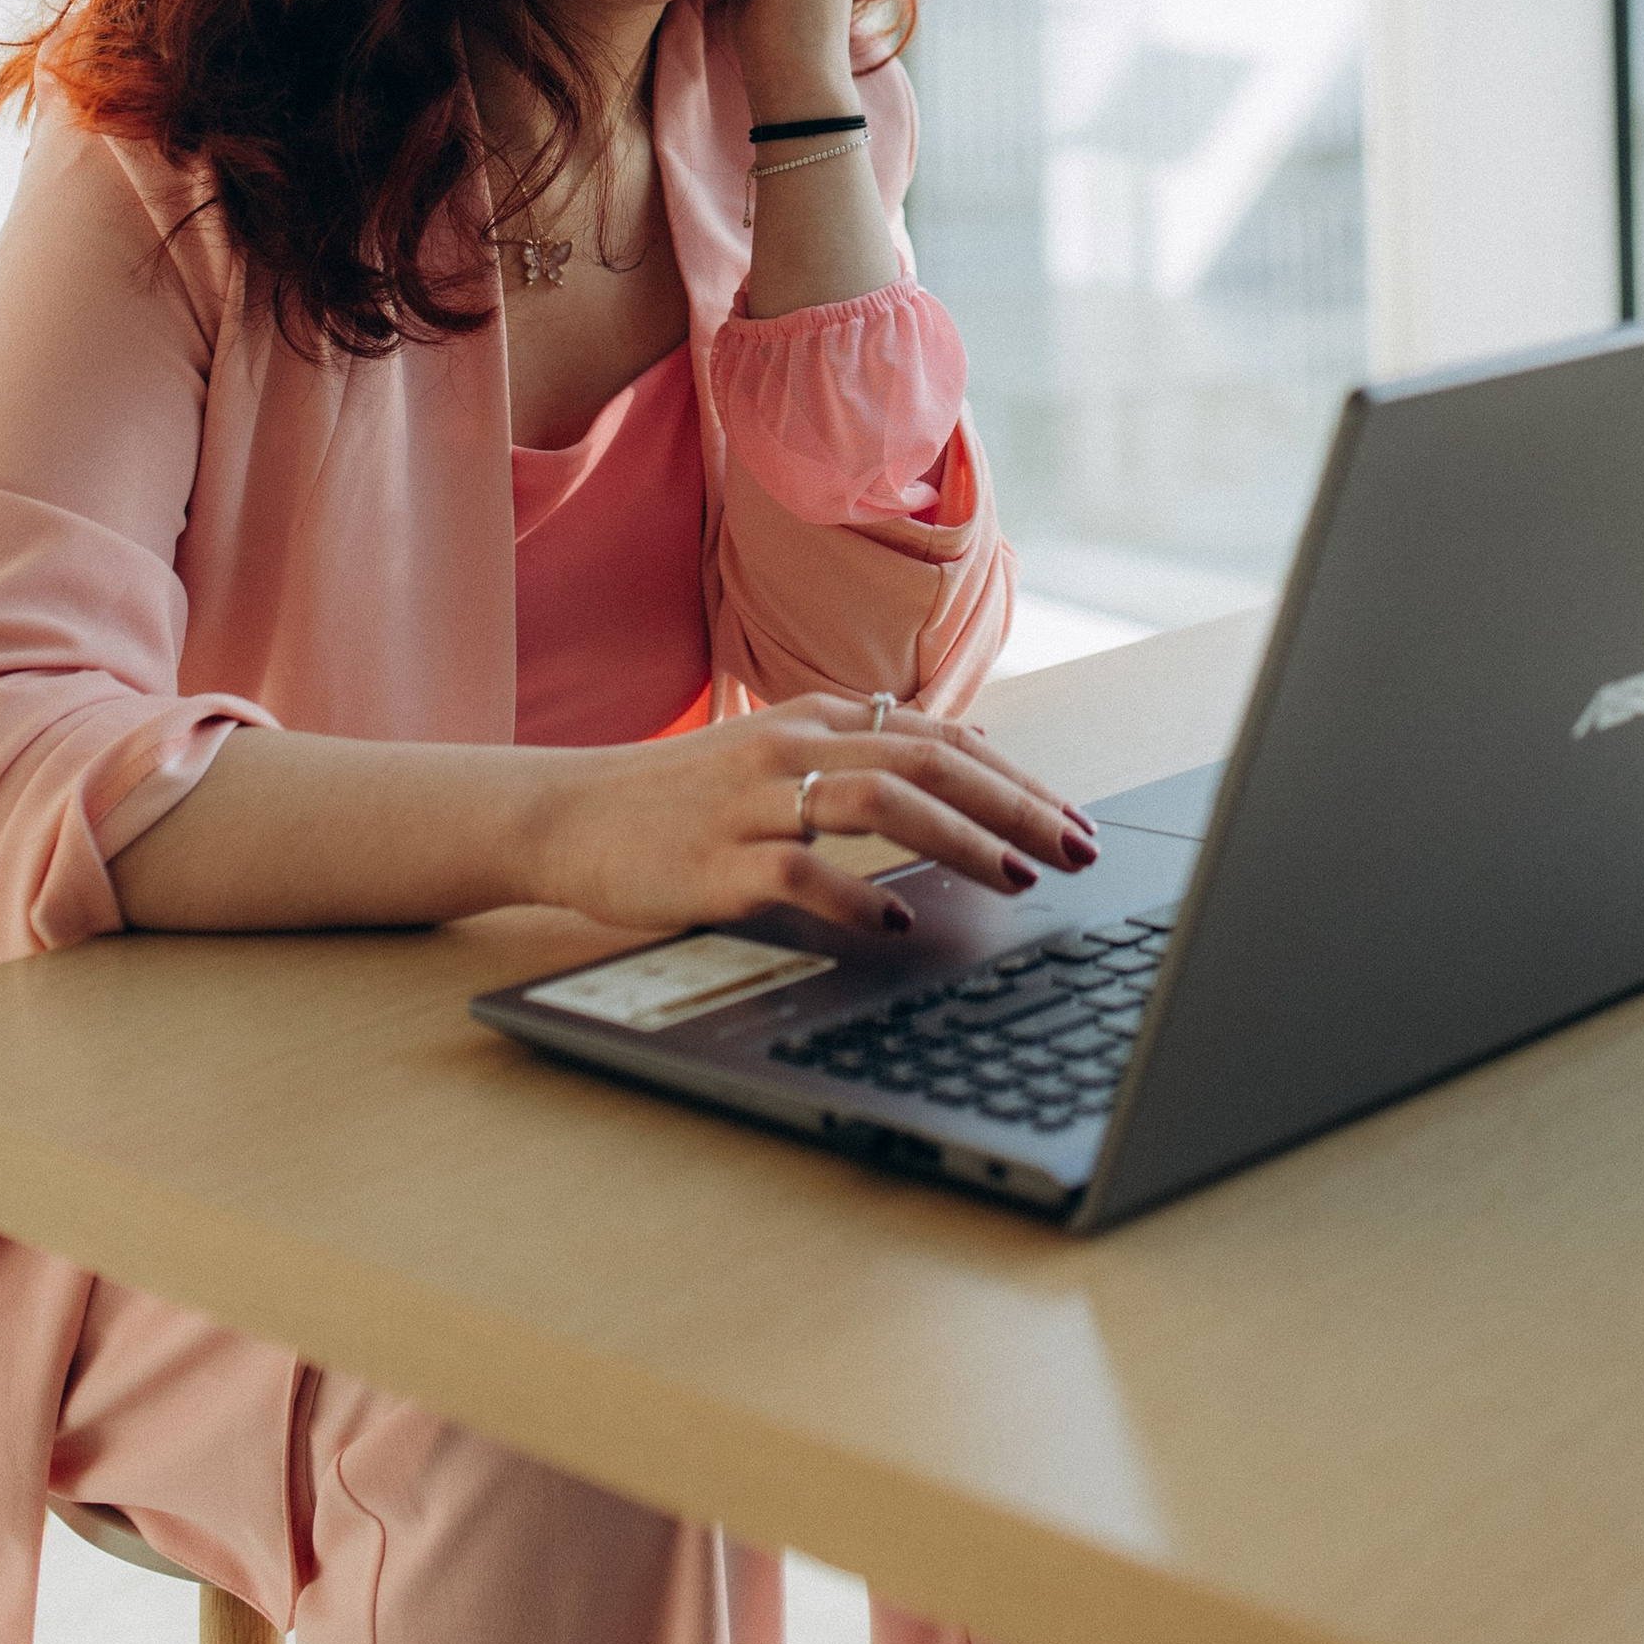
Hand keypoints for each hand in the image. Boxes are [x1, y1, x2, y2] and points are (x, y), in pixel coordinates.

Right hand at [516, 695, 1099, 939]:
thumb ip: (857, 753)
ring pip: (879, 799)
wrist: (566, 814)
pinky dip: (856, 895)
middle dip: (1015, 805)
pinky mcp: (718, 860)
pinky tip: (896, 922)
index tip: (1071, 818)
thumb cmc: (679, 798)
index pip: (938, 736)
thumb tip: (964, 762)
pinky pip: (801, 873)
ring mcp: (754, 802)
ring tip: (1016, 877)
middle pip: (927, 760)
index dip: (1014, 777)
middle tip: (1077, 847)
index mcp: (812, 720)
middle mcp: (792, 748)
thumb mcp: (773, 755)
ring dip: (959, 839)